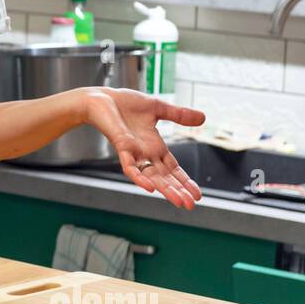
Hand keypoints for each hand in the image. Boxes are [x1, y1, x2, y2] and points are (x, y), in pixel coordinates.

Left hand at [81, 87, 204, 208]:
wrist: (100, 98)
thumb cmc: (124, 104)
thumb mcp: (158, 108)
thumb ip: (178, 115)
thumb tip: (203, 118)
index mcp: (154, 146)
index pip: (172, 169)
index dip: (184, 181)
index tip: (197, 195)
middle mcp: (145, 153)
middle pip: (164, 177)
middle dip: (178, 190)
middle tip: (190, 205)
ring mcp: (133, 152)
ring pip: (150, 176)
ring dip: (164, 189)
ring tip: (178, 201)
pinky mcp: (121, 146)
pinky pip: (130, 166)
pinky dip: (139, 177)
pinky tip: (150, 188)